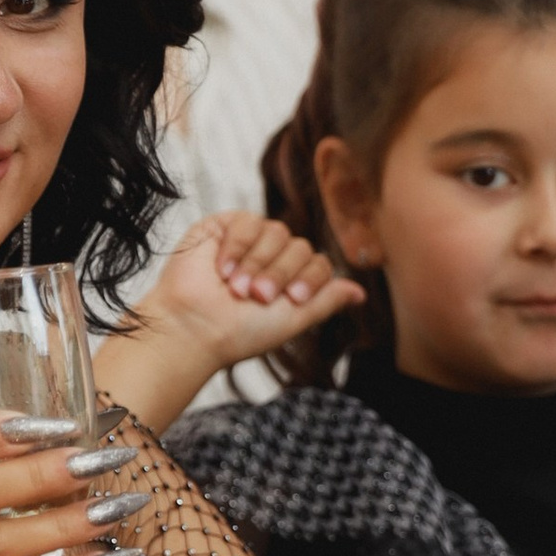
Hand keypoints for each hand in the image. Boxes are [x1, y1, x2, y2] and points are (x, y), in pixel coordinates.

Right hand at [94, 213, 362, 434]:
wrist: (193, 327)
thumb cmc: (239, 332)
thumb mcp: (293, 320)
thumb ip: (326, 302)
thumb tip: (361, 292)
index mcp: (290, 280)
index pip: (318, 263)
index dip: (308, 278)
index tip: (290, 300)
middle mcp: (272, 258)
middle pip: (299, 246)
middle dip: (279, 274)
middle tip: (256, 297)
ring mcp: (249, 240)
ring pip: (276, 233)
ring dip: (257, 263)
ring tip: (237, 288)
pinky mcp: (224, 227)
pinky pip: (247, 223)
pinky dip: (237, 247)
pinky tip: (222, 270)